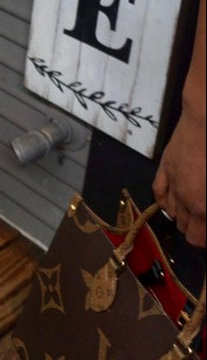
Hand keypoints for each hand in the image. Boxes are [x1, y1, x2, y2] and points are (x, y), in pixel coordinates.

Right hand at [153, 104, 205, 247]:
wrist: (205, 120)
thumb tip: (206, 213)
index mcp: (202, 207)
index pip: (197, 239)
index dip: (205, 239)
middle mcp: (184, 199)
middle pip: (184, 229)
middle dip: (196, 229)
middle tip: (205, 219)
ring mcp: (172, 182)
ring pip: (170, 213)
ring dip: (183, 216)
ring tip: (196, 209)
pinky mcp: (164, 167)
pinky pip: (158, 193)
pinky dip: (165, 202)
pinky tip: (175, 201)